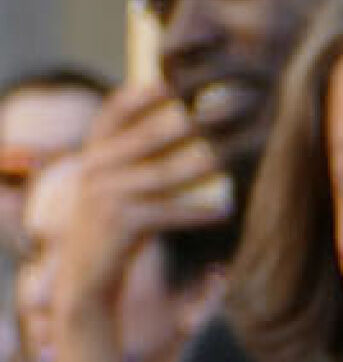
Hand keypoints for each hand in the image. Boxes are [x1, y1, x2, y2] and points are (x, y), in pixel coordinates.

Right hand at [25, 86, 230, 361]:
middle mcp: (94, 168)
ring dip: (203, 162)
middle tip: (231, 106)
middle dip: (191, 119)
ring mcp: (103, 196)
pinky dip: (196, 211)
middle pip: (149, 135)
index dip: (149, 92)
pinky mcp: (118, 227)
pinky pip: (165, 213)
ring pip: (162, 173)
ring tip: (237, 152)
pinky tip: (226, 209)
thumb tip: (187, 129)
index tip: (186, 78)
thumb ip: (141, 161)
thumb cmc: (117, 233)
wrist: (87, 283)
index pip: (118, 110)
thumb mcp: (121, 189)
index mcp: (94, 153)